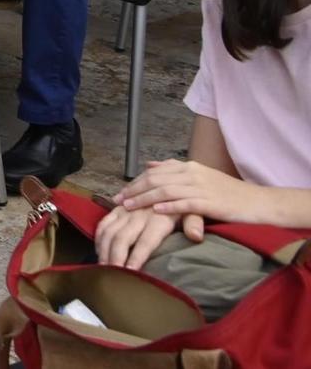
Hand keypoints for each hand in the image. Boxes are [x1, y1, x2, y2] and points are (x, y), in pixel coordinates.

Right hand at [95, 205, 186, 269]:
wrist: (169, 184)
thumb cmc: (184, 203)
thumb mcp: (194, 210)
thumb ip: (194, 223)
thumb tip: (195, 236)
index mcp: (159, 218)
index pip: (146, 240)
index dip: (137, 256)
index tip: (130, 272)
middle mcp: (140, 214)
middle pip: (123, 238)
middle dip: (116, 257)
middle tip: (112, 275)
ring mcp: (126, 211)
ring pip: (110, 231)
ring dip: (104, 250)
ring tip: (103, 267)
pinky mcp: (118, 209)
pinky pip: (104, 223)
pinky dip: (99, 237)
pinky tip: (99, 250)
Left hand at [117, 159, 264, 225]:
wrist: (258, 202)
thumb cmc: (228, 192)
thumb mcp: (200, 176)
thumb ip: (174, 170)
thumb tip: (150, 165)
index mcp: (189, 166)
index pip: (155, 172)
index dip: (136, 182)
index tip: (121, 193)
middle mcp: (193, 173)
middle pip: (156, 179)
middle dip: (134, 190)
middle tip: (118, 201)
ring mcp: (202, 187)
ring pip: (166, 190)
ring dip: (144, 198)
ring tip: (129, 207)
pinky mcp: (211, 202)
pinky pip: (185, 203)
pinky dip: (169, 206)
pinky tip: (156, 211)